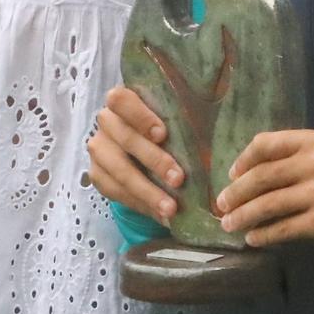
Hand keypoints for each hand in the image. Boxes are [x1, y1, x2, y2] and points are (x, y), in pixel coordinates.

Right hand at [86, 86, 187, 225]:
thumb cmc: (163, 128)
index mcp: (123, 101)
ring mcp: (99, 149)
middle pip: (125, 139)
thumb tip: (216, 113)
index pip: (120, 99)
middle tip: (179, 179)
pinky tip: (159, 213)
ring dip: (147, 191)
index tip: (163, 135)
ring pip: (119, 170)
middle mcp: (106, 122)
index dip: (140, 116)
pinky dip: (139, 204)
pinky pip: (116, 192)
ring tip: (170, 208)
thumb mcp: (172, 116)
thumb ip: (184, 113)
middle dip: (154, 160)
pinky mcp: (97, 174)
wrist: (140, 151)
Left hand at [215, 130, 313, 248]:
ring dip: (242, 216)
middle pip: (260, 176)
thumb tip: (255, 176)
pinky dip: (264, 235)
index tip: (232, 174)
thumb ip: (300, 157)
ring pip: (267, 205)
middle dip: (234, 193)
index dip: (243, 160)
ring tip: (229, 224)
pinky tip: (254, 239)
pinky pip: (283, 229)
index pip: (266, 144)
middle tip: (219, 205)